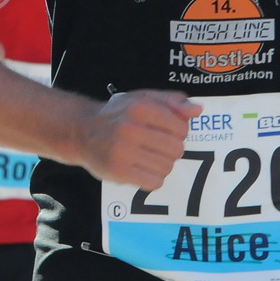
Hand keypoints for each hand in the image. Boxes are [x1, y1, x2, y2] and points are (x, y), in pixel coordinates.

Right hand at [72, 90, 199, 188]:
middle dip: (171, 149)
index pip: (181, 127)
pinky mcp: (119, 172)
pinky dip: (153, 179)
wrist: (82, 131)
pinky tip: (142, 170)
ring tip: (148, 158)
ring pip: (167, 168)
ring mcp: (123, 151)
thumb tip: (197, 110)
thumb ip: (172, 101)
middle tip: (156, 146)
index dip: (178, 132)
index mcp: (140, 107)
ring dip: (162, 165)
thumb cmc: (118, 115)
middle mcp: (130, 128)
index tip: (166, 131)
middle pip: (176, 149)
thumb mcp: (143, 98)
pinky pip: (154, 183)